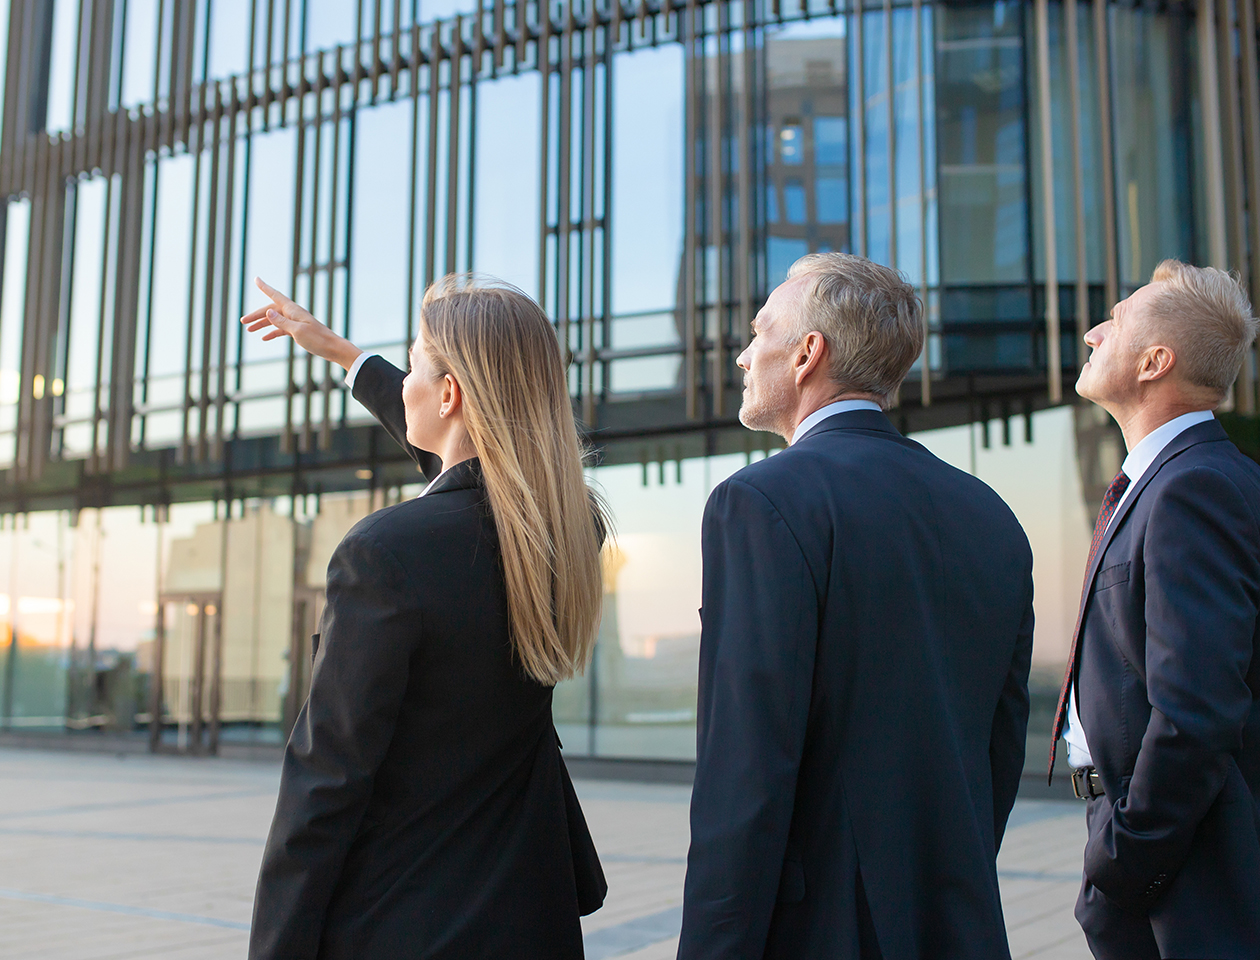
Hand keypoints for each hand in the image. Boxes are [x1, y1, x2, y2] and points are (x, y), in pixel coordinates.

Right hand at [241, 278, 363, 371]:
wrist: (333, 348)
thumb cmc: (318, 339)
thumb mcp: (298, 331)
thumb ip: (282, 322)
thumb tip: (268, 311)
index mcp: (294, 310)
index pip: (276, 296)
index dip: (265, 287)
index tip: (256, 279)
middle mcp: (294, 314)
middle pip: (271, 310)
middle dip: (256, 315)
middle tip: (243, 321)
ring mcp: (296, 322)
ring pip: (275, 320)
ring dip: (262, 324)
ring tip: (249, 330)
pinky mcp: (298, 331)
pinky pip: (282, 329)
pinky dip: (272, 332)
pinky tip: (264, 338)